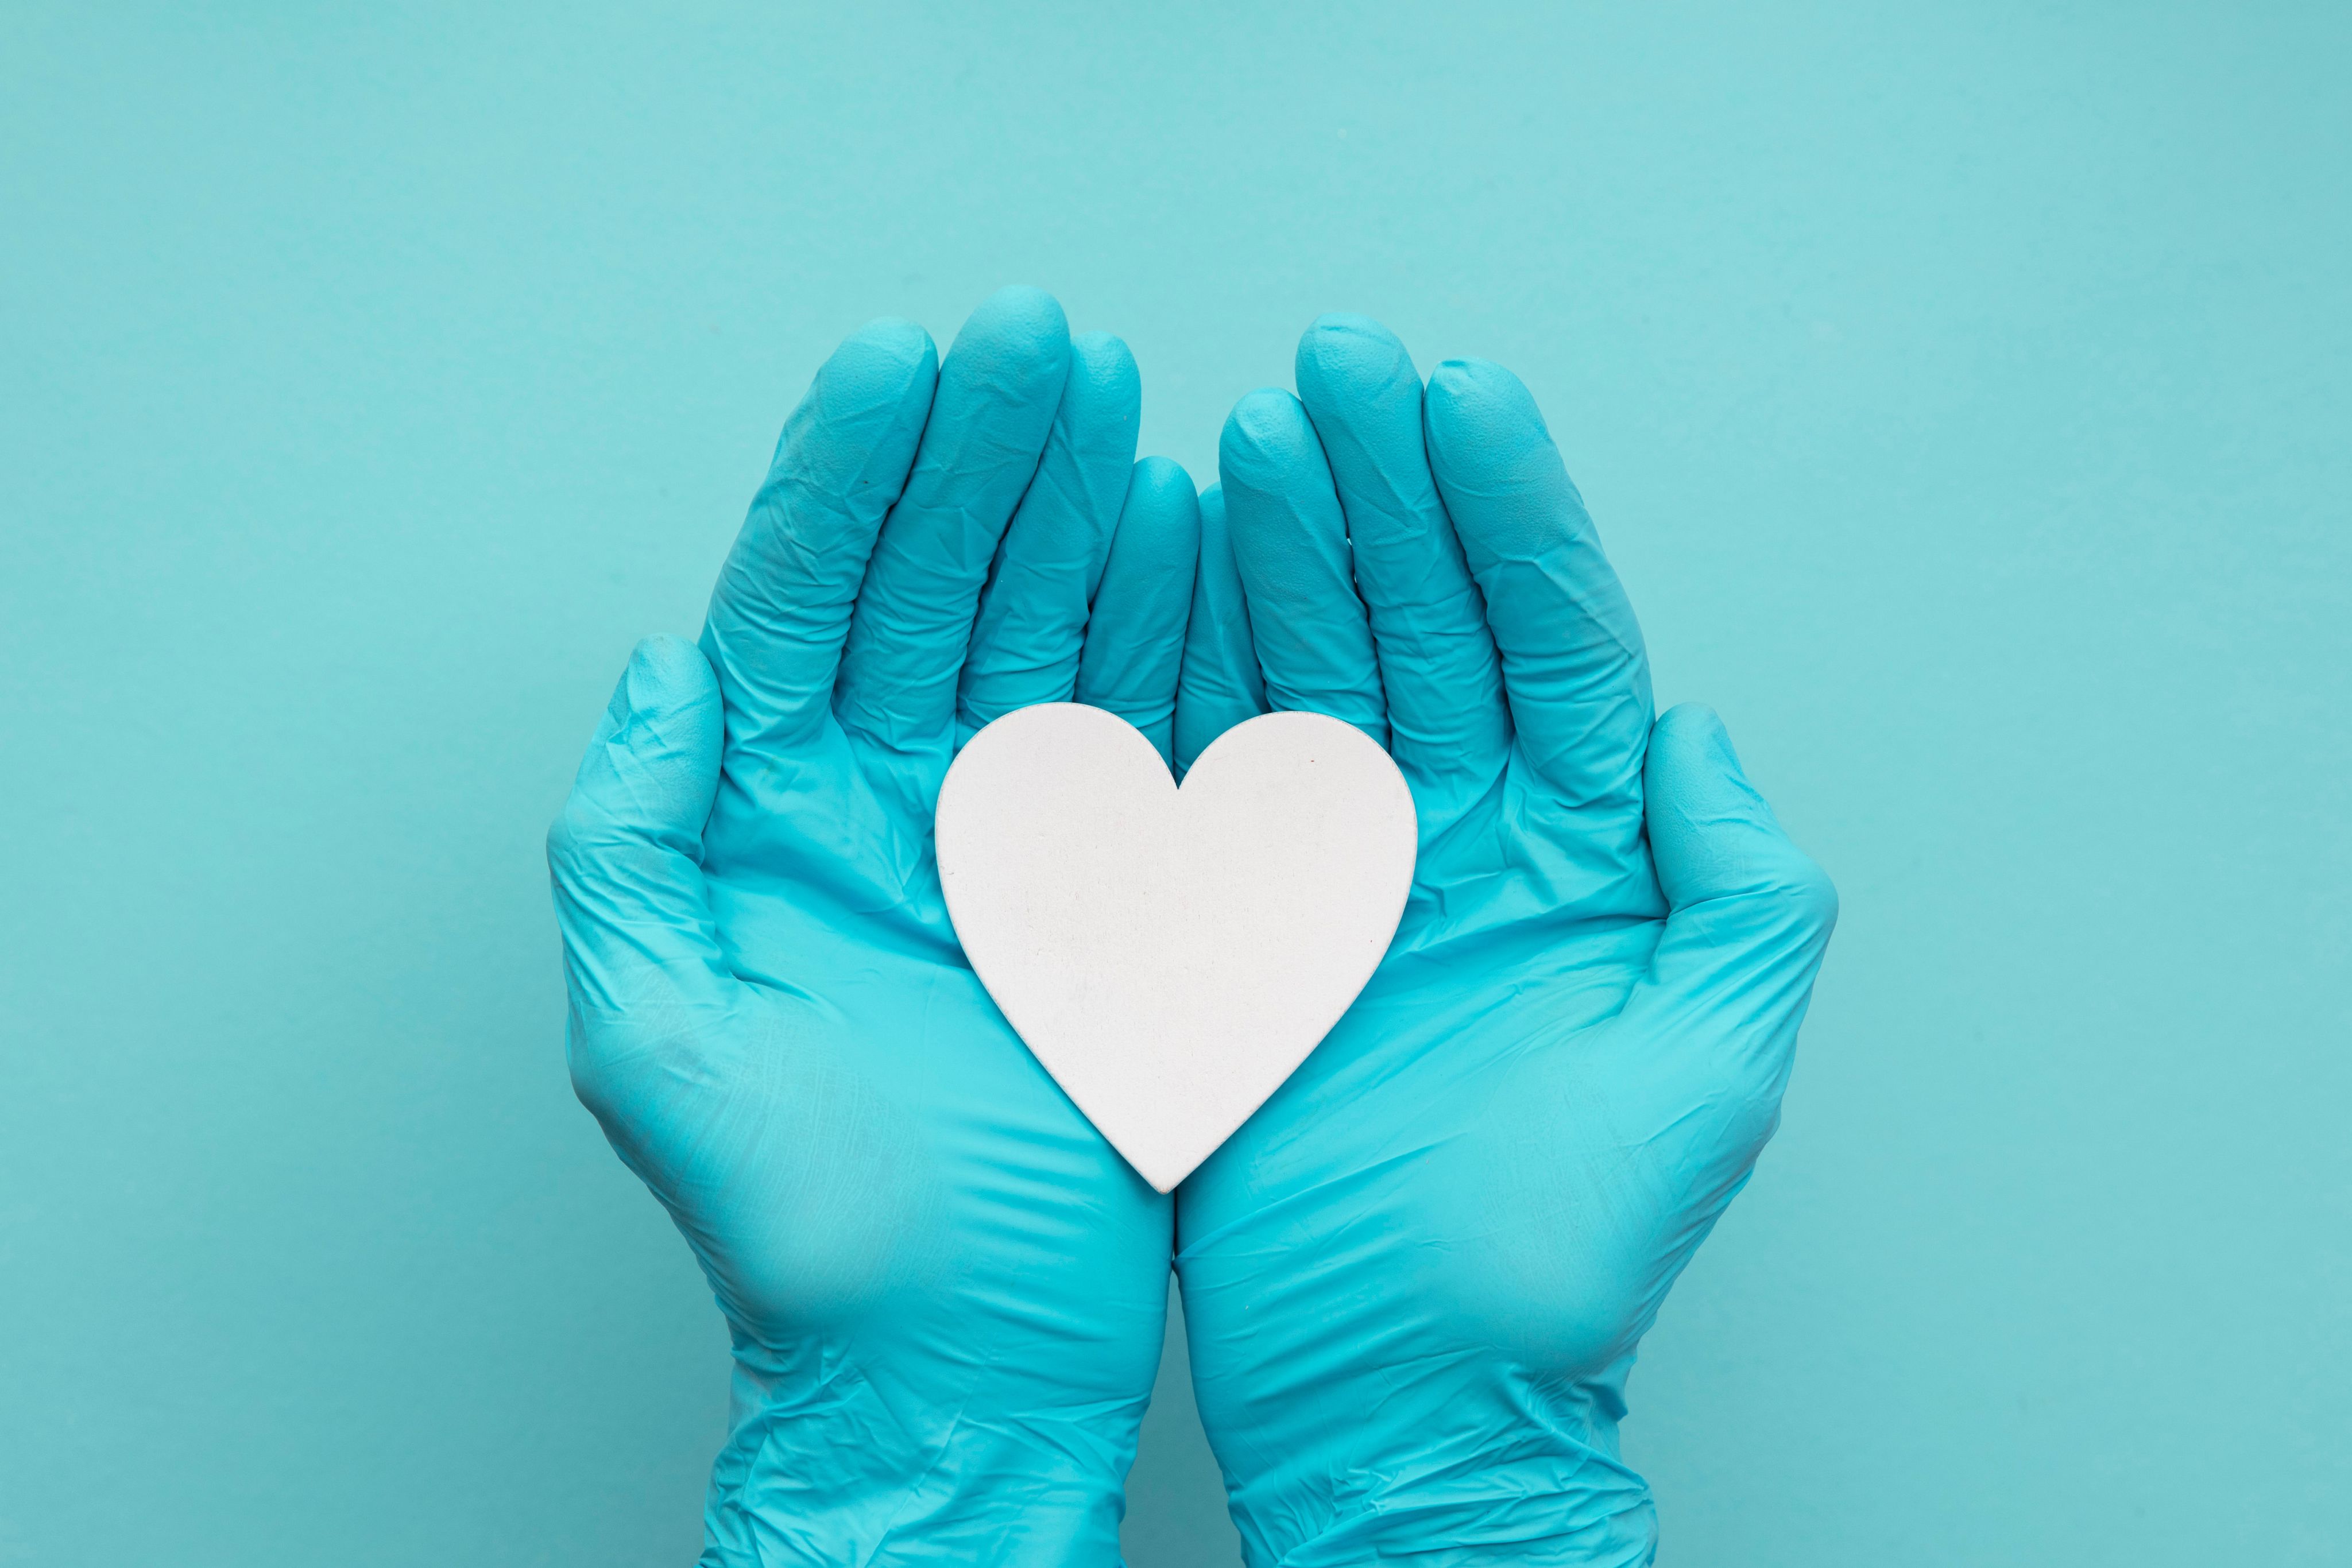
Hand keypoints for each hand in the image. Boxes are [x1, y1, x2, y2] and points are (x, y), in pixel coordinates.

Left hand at [548, 289, 1199, 1561]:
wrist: (954, 1360)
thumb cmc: (803, 1229)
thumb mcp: (657, 1039)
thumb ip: (635, 840)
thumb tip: (661, 667)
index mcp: (775, 819)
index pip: (807, 604)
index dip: (850, 477)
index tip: (906, 363)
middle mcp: (891, 805)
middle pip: (936, 585)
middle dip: (984, 453)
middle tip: (1043, 336)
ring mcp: (1012, 839)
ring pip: (1045, 632)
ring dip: (1080, 508)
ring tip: (1119, 399)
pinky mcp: (1117, 890)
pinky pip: (1143, 730)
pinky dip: (1168, 628)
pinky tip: (1186, 531)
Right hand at [1171, 316, 1836, 1564]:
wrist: (1405, 1387)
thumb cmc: (1563, 1254)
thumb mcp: (1711, 1068)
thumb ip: (1738, 887)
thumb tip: (1694, 726)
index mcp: (1585, 856)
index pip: (1550, 640)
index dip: (1507, 513)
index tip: (1458, 394)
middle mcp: (1468, 840)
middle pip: (1427, 621)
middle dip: (1387, 487)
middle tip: (1338, 365)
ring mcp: (1347, 875)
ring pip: (1318, 667)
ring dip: (1290, 544)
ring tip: (1259, 428)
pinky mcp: (1242, 924)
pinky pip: (1219, 764)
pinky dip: (1198, 660)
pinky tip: (1180, 559)